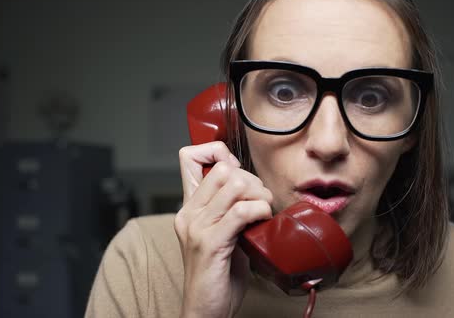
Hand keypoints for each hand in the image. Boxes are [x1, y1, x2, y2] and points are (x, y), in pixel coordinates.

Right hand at [175, 141, 272, 317]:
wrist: (206, 309)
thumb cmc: (219, 273)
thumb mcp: (222, 232)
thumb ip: (229, 208)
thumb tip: (252, 185)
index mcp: (189, 207)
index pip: (190, 156)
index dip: (217, 151)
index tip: (238, 170)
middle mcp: (189, 213)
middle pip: (223, 168)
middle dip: (251, 179)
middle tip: (260, 200)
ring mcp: (197, 227)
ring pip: (234, 184)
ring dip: (259, 194)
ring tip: (264, 211)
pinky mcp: (210, 243)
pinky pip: (240, 211)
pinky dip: (259, 210)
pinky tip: (263, 221)